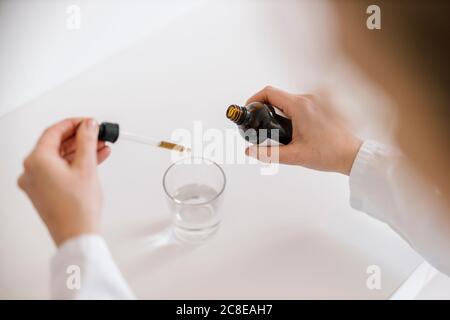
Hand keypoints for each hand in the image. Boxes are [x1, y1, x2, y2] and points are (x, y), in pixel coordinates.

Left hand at [18, 118, 110, 245]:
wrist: (77, 235)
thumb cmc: (77, 208)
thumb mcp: (86, 167)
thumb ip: (87, 140)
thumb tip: (88, 126)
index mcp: (36, 161)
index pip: (54, 131)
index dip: (74, 124)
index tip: (89, 122)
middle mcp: (31, 171)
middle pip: (56, 145)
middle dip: (80, 138)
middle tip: (97, 133)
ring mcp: (36, 182)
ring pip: (59, 158)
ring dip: (81, 151)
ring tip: (101, 147)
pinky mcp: (44, 192)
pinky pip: (59, 170)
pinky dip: (75, 164)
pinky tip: (94, 160)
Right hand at [245, 86, 361, 174]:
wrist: (351, 155)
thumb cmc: (329, 153)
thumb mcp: (295, 156)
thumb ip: (269, 153)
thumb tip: (250, 151)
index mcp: (300, 106)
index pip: (269, 93)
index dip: (255, 99)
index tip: (250, 109)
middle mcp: (309, 99)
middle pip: (278, 97)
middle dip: (266, 109)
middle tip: (262, 126)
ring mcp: (317, 101)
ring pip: (289, 101)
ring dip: (280, 112)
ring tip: (281, 132)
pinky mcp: (322, 105)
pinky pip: (300, 104)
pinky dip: (291, 113)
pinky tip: (294, 130)